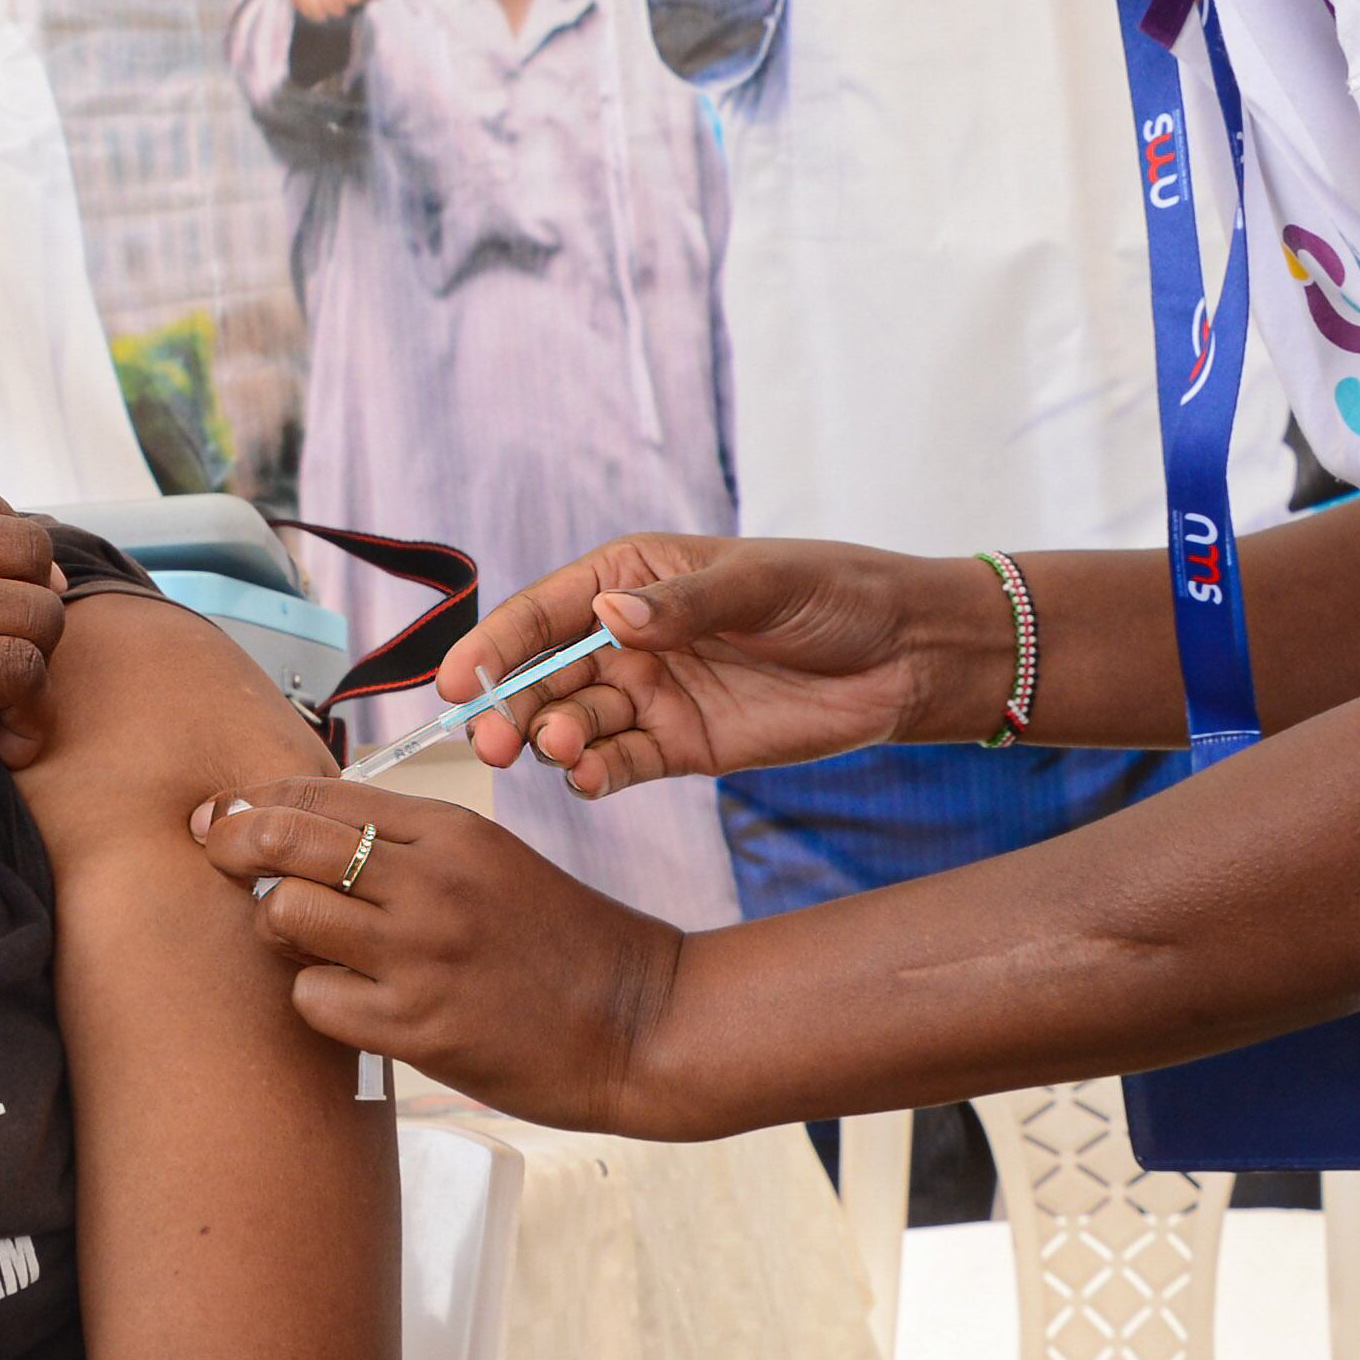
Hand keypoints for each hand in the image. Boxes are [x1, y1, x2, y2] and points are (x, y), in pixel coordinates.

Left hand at [192, 781, 681, 1130]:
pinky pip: (313, 999)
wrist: (642, 1020)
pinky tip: (343, 1002)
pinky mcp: (418, 1026)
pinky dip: (313, 1000)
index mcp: (451, 829)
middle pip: (283, 838)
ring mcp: (422, 953)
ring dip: (274, 928)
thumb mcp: (492, 862)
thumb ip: (409, 846)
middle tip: (213, 856)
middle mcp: (431, 880)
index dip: (252, 801)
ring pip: (285, 913)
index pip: (317, 792)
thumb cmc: (563, 943)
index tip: (222, 816)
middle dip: (229, 843)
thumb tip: (306, 835)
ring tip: (303, 945)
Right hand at [439, 536, 1004, 793]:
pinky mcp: (676, 748)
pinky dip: (594, 775)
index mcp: (629, 580)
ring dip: (553, 741)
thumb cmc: (834, 594)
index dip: (493, 646)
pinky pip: (617, 765)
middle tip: (494, 740)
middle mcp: (624, 639)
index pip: (542, 612)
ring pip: (573, 724)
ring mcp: (647, 696)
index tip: (455, 682)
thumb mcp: (762, 585)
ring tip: (559, 752)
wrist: (905, 657)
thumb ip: (685, 607)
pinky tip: (587, 780)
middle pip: (543, 677)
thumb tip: (609, 618)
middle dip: (510, 707)